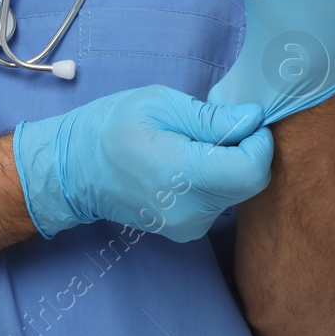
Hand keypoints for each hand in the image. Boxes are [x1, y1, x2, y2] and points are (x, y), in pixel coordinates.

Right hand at [14, 84, 273, 241]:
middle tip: (215, 125)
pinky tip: (187, 163)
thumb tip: (254, 119)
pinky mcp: (186, 231)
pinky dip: (215, 180)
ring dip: (229, 165)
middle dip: (245, 150)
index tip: (244, 119)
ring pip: (237, 192)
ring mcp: (187, 226)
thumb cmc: (112, 127)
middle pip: (250, 182)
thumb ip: (211, 116)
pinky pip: (220, 203)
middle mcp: (190, 210)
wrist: (75, 169)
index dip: (259, 141)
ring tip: (192, 143)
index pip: (252, 170)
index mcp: (182, 174)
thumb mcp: (160, 104)